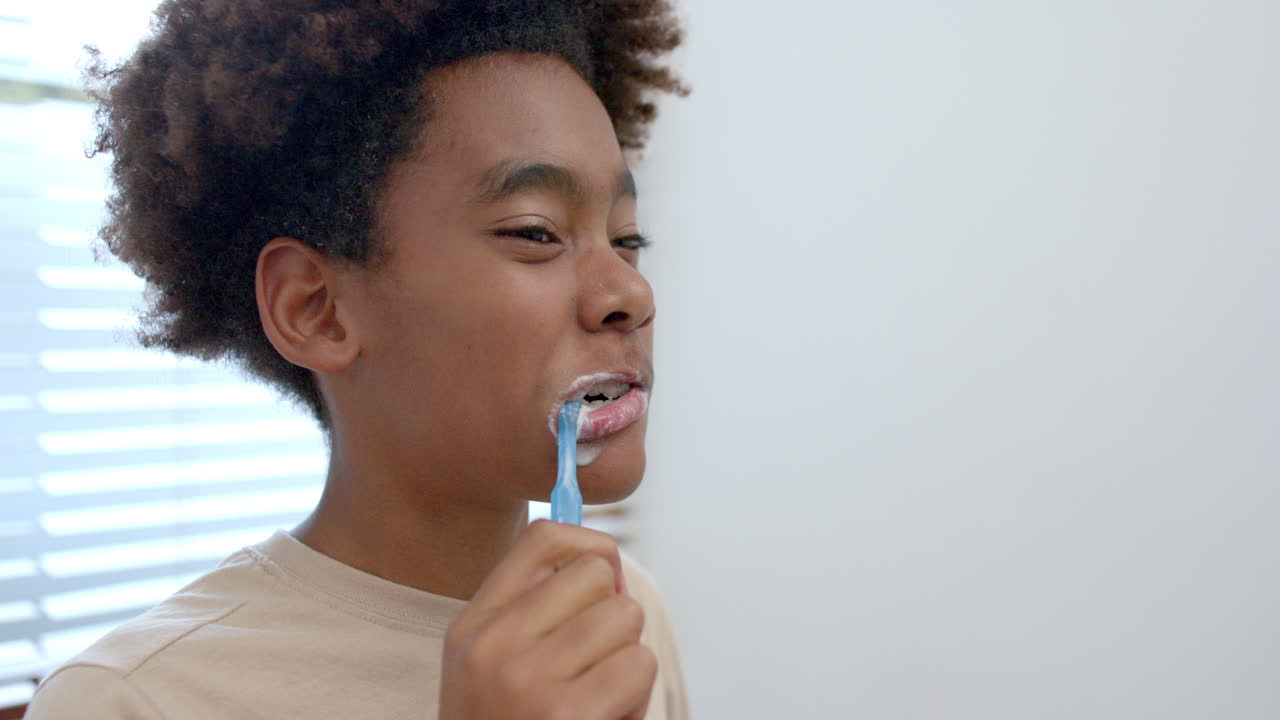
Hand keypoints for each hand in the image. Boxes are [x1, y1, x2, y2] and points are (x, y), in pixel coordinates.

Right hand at [439, 519, 656, 719]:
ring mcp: (527, 680)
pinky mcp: (567, 715)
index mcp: (473, 625)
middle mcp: (493, 645)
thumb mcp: (494, 666)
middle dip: (611, 616)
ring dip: (626, 660)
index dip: (590, 547)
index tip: (602, 577)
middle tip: (591, 664)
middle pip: (596, 574)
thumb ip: (539, 610)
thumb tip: (610, 564)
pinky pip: (637, 665)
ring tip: (596, 698)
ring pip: (625, 618)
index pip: (542, 537)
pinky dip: (636, 697)